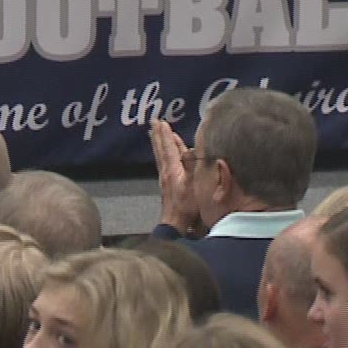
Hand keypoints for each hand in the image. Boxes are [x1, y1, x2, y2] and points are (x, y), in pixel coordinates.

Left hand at [150, 119, 200, 233]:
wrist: (176, 225)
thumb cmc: (187, 207)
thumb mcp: (193, 184)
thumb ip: (191, 165)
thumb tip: (191, 148)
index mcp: (172, 169)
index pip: (168, 147)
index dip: (166, 134)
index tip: (162, 122)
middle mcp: (166, 172)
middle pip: (161, 149)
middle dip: (158, 135)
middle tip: (154, 123)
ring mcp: (165, 179)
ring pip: (161, 156)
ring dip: (159, 143)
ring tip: (156, 134)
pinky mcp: (167, 186)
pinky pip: (164, 164)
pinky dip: (164, 155)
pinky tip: (167, 156)